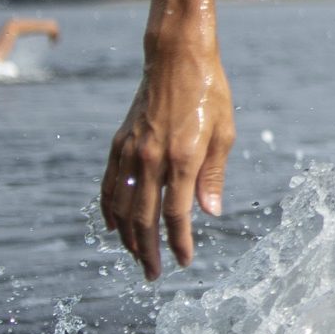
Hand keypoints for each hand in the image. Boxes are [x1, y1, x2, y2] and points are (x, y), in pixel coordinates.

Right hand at [101, 45, 234, 279]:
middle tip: (153, 274)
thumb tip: (210, 212)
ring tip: (136, 256)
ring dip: (127, 236)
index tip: (184, 261)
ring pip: (122, 206)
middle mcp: (152, 158)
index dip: (180, 242)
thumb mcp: (224, 133)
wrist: (177, 58)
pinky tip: (113, 226)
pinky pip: (109, 185)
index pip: (177, 214)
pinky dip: (109, 209)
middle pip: (145, 218)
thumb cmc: (209, 93)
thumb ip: (214, 175)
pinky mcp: (119, 143)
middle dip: (148, 251)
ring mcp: (131, 151)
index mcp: (184, 158)